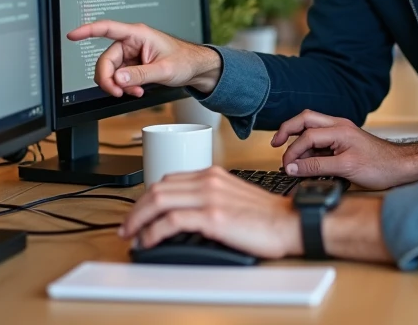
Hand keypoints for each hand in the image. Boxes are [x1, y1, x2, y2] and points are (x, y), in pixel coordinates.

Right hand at [68, 21, 223, 96]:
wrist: (195, 68)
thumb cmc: (185, 60)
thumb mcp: (164, 69)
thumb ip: (140, 74)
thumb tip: (118, 77)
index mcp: (138, 34)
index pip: (107, 28)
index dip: (88, 30)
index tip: (72, 35)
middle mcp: (131, 42)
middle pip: (105, 60)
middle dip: (109, 79)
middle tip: (118, 92)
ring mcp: (131, 54)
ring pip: (110, 71)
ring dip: (118, 84)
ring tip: (135, 91)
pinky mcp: (132, 65)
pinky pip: (119, 77)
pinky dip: (125, 86)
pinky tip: (137, 90)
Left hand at [120, 167, 301, 259]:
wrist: (290, 223)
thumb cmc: (266, 217)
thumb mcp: (232, 197)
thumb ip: (207, 198)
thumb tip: (181, 216)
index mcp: (212, 174)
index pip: (168, 180)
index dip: (146, 197)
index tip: (138, 213)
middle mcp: (208, 180)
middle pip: (157, 188)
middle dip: (135, 209)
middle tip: (127, 227)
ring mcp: (209, 197)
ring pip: (158, 200)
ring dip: (138, 220)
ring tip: (132, 235)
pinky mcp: (213, 216)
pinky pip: (171, 221)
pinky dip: (153, 232)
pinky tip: (149, 241)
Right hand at [274, 110, 417, 189]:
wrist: (402, 167)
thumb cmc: (381, 165)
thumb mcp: (345, 168)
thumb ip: (316, 166)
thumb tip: (293, 167)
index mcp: (339, 128)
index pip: (306, 136)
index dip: (293, 151)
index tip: (287, 167)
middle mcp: (338, 126)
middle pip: (304, 120)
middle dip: (288, 131)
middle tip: (275, 144)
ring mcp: (341, 133)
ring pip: (311, 130)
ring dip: (299, 143)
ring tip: (294, 162)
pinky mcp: (343, 142)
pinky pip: (320, 141)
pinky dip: (310, 151)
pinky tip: (308, 164)